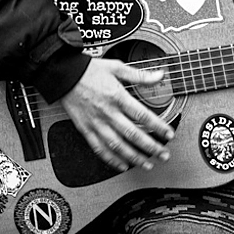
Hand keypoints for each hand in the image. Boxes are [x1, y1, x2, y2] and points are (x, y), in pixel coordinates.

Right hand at [61, 57, 174, 171]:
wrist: (64, 76)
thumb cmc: (89, 70)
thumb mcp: (117, 67)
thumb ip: (139, 75)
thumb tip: (159, 75)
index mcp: (117, 97)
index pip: (142, 115)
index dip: (158, 126)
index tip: (169, 134)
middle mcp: (107, 112)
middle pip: (133, 134)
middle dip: (150, 147)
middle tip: (163, 155)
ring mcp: (96, 123)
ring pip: (117, 146)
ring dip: (134, 157)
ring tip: (147, 164)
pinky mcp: (85, 130)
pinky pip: (99, 148)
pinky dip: (111, 159)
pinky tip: (122, 165)